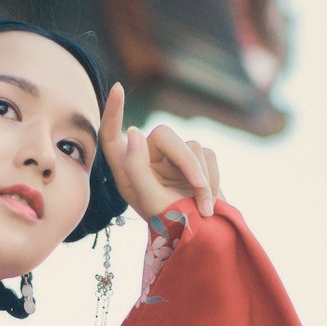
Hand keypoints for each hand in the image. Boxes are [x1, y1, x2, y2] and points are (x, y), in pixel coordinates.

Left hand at [99, 82, 220, 220]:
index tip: (117, 88)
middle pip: (166, 135)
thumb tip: (135, 130)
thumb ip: (136, 166)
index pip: (112, 134)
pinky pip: (208, 155)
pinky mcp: (195, 160)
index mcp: (127, 167)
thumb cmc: (167, 222)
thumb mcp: (146, 198)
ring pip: (193, 146)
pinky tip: (210, 202)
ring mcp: (173, 157)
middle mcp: (148, 156)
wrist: (198, 237)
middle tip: (199, 187)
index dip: (113, 111)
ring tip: (205, 207)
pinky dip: (213, 179)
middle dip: (186, 160)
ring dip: (203, 178)